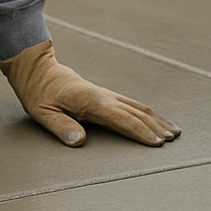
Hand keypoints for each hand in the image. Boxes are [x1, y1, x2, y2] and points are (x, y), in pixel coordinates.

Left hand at [0, 40, 180, 146]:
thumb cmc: (37, 91)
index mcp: (88, 100)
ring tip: (174, 131)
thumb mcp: (41, 112)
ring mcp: (104, 94)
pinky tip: (155, 120)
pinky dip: (147, 112)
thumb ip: (60, 127)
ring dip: (156, 118)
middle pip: (134, 111)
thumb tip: (79, 141)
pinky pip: (130, 104)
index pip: (119, 117)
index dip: (138, 130)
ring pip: (136, 106)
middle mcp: (101, 95)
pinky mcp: (104, 95)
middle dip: (155, 126)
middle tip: (173, 141)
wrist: (35, 68)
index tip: (156, 143)